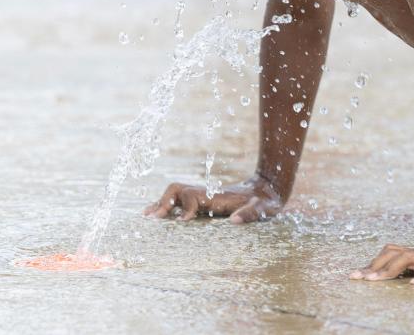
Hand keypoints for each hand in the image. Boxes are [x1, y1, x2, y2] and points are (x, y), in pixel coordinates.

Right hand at [143, 174, 282, 223]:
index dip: (185, 208)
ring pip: (175, 194)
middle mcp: (206, 193)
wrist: (268, 190)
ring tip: (145, 217)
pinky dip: (166, 206)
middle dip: (163, 202)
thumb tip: (234, 221)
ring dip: (161, 203)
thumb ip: (251, 214)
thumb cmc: (265, 202)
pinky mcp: (203, 201)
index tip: (181, 223)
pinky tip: (158, 216)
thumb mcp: (262, 209)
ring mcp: (203, 196)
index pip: (192, 196)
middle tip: (151, 220)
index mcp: (217, 196)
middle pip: (177, 189)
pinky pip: (180, 201)